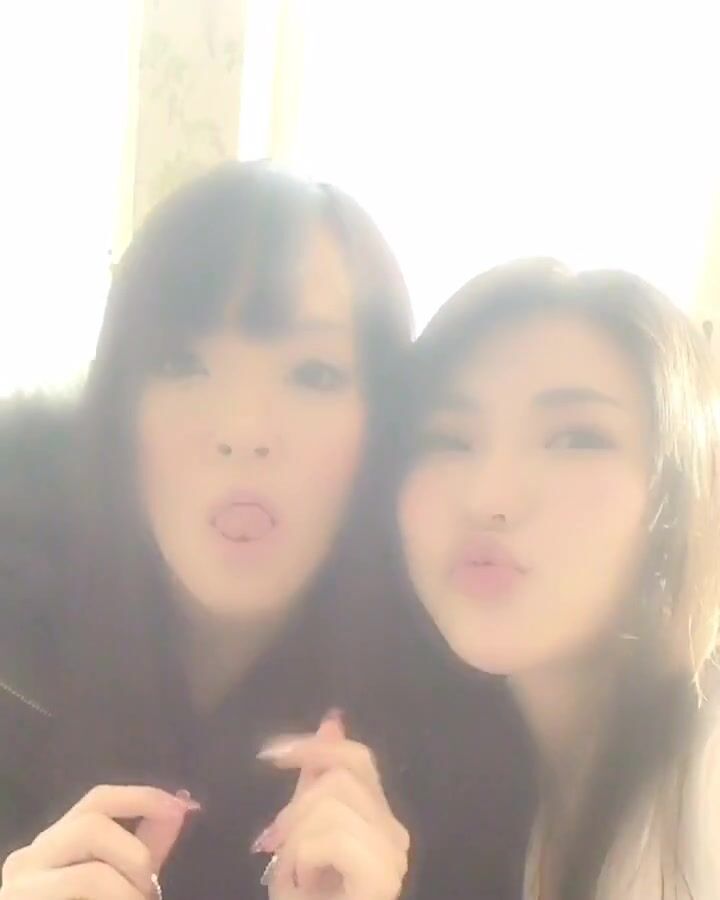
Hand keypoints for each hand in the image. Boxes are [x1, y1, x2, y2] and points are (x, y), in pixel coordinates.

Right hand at [0, 785, 197, 898]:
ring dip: (128, 892)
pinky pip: (83, 893)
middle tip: (151, 889)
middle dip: (136, 853)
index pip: (98, 799)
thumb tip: (184, 803)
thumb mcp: (124, 878)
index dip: (143, 797)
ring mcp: (20, 888)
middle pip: (91, 825)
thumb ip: (150, 843)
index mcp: (55, 842)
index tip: (182, 807)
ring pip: (91, 872)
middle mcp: (30, 857)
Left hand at [257, 714, 408, 899]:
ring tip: (297, 874)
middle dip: (296, 807)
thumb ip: (313, 783)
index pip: (357, 758)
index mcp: (379, 819)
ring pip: (332, 802)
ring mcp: (393, 854)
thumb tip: (330, 722)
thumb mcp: (301, 837)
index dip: (315, 747)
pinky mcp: (382, 875)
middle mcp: (395, 833)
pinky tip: (305, 884)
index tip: (269, 754)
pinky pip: (331, 835)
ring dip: (297, 839)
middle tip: (277, 846)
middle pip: (339, 777)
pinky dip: (303, 858)